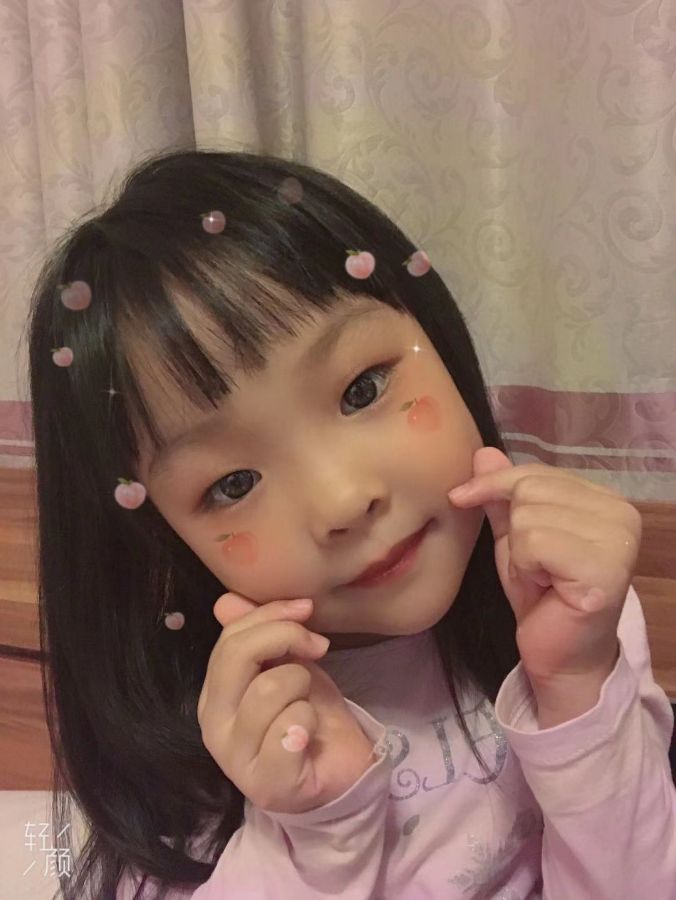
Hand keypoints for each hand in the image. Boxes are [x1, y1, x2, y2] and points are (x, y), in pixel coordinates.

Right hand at [196, 592, 377, 814]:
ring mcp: (236, 759)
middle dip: (287, 639)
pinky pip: (290, 730)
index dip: (270, 616)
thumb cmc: (308, 714)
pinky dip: (309, 722)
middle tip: (317, 647)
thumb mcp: (289, 664)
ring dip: (303, 687)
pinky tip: (309, 735)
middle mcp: (214, 725)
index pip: (230, 639)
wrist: (339, 771)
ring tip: (308, 702)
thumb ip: (260, 634)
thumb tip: (226, 600)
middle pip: (238, 658)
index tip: (306, 610)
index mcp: (215, 694)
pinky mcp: (267, 785)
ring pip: (270, 690)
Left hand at [448, 447, 641, 689]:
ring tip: (542, 578)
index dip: (494, 486)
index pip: (536, 472)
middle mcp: (621, 512)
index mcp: (605, 498)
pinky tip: (547, 588)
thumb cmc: (541, 596)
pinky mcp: (605, 569)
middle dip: (515, 532)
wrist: (560, 656)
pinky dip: (526, 568)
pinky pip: (535, 544)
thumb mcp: (513, 537)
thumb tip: (482, 451)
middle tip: (533, 567)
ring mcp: (619, 540)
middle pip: (529, 490)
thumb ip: (502, 495)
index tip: (461, 497)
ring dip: (520, 555)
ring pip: (528, 517)